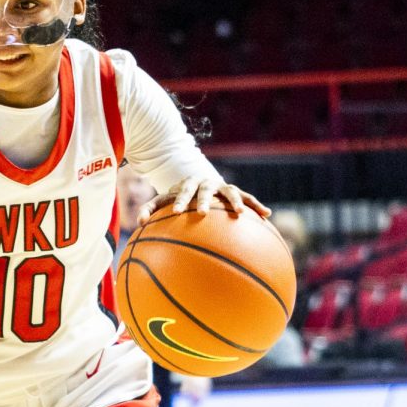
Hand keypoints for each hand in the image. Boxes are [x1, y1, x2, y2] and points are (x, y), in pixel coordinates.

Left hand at [138, 176, 269, 224]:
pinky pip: (248, 199)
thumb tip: (138, 224)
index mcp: (188, 184)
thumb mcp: (162, 201)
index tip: (175, 213)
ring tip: (241, 214)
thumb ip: (149, 209)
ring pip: (231, 192)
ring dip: (236, 201)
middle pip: (207, 189)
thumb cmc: (177, 197)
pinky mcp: (234, 192)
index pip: (183, 191)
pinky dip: (257, 206)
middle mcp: (206, 183)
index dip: (180, 200)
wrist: (196, 183)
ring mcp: (222, 187)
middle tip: (204, 213)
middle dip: (205, 200)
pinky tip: (267, 215)